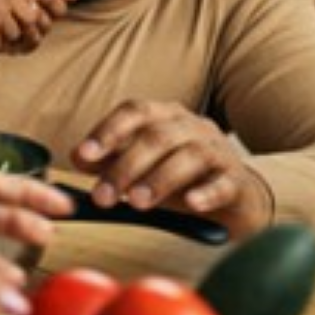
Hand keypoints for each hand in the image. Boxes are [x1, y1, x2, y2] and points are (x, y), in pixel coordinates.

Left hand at [71, 99, 272, 237]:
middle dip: (126, 166)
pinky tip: (192, 203)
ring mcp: (219, 151)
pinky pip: (225, 183)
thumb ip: (110, 159)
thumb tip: (77, 156)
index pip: (135, 111)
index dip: (108, 131)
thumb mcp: (142, 167)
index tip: (85, 156)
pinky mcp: (238, 181)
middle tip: (102, 196)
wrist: (235, 199)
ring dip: (160, 179)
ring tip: (136, 202)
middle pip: (158, 137)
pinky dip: (207, 192)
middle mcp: (193, 127)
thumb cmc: (180, 178)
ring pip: (191, 156)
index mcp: (166, 116)